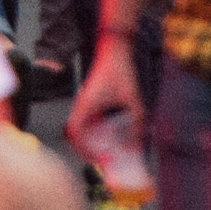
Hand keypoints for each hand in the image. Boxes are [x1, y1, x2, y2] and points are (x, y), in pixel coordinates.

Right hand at [68, 39, 142, 167]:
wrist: (114, 49)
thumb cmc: (120, 71)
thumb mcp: (133, 100)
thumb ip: (137, 124)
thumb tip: (136, 145)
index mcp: (86, 104)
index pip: (75, 132)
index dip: (84, 148)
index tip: (100, 158)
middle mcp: (81, 104)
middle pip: (73, 134)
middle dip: (85, 150)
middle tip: (102, 160)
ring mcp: (83, 103)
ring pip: (78, 129)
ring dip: (89, 141)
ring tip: (105, 151)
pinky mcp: (89, 100)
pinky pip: (86, 121)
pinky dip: (93, 132)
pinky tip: (108, 136)